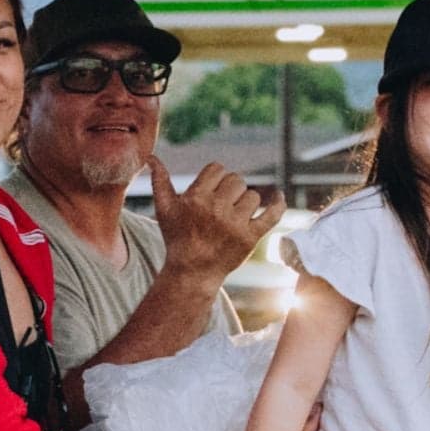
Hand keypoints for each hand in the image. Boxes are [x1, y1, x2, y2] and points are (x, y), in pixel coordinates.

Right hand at [150, 156, 281, 279]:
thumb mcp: (164, 209)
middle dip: (230, 190)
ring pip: (252, 196)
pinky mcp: (251, 238)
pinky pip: (272, 215)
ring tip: (233, 217)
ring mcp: (235, 224)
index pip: (218, 169)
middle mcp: (216, 209)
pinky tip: (278, 196)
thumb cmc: (177, 238)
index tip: (211, 193)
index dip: (216, 178)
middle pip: (236, 180)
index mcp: (197, 198)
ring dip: (245, 203)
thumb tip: (151, 157)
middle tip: (222, 207)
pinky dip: (278, 204)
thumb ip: (160, 181)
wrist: (192, 272)